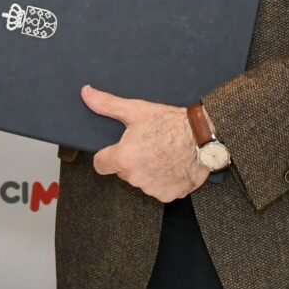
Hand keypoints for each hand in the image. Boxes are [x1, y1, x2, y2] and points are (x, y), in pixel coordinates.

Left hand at [82, 86, 207, 201]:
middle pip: (122, 172)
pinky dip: (163, 180)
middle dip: (130, 160)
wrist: (202, 136)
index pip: (100, 165)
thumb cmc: (169, 123)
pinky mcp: (170, 195)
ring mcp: (153, 189)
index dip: (106, 155)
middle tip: (145, 145)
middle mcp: (136, 178)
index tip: (116, 149)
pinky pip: (158, 189)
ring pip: (140, 181)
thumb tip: (86, 93)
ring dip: (146, 170)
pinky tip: (171, 164)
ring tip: (160, 153)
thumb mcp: (136, 110)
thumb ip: (107, 104)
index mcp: (124, 158)